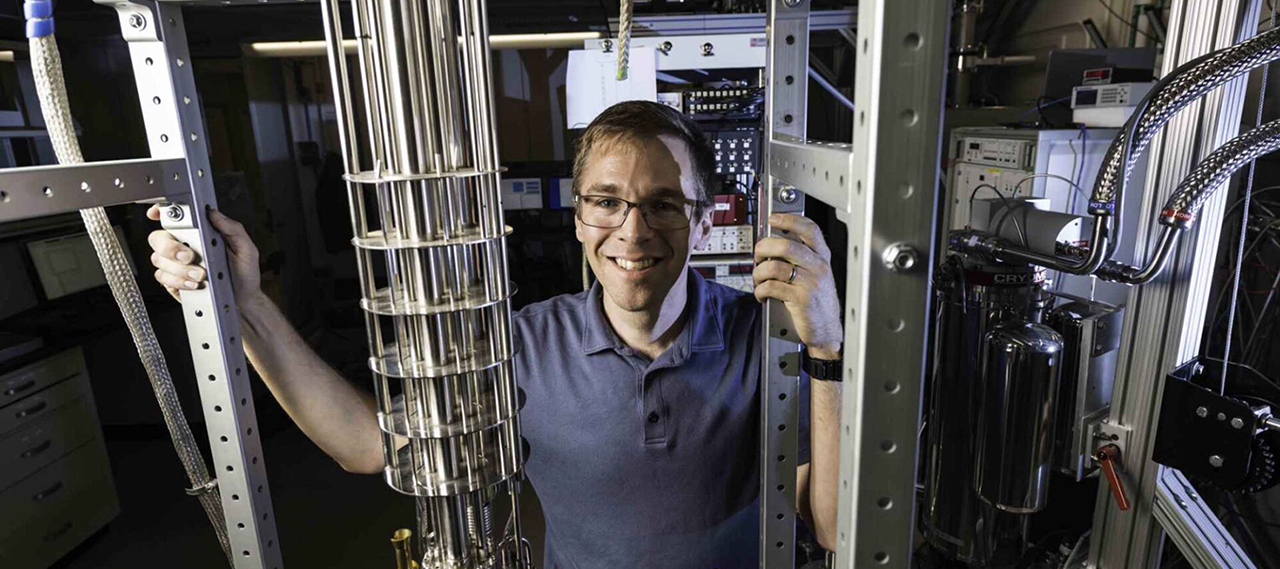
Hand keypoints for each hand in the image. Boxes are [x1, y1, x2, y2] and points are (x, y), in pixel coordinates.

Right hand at [146, 205, 261, 304]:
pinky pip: (163, 278)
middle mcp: (184, 246)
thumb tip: (215, 213)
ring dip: (179, 268)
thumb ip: (232, 229)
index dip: (160, 212)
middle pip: (158, 238)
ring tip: (201, 275)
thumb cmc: (244, 273)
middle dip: (170, 247)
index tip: (156, 214)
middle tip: (190, 257)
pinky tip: (193, 284)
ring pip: (159, 259)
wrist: (242, 300)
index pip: (174, 217)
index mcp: (199, 233)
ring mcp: (175, 264)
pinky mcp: (173, 281)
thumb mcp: (246, 249)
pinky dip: (178, 281)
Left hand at [752, 213, 841, 358]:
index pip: (809, 229)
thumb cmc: (818, 302)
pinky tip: (761, 294)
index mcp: (822, 257)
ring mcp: (811, 283)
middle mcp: (818, 267)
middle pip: (786, 245)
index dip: (789, 220)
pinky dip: (760, 290)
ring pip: (775, 266)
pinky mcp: (801, 299)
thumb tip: (771, 245)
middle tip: (758, 255)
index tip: (773, 219)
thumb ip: (799, 258)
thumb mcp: (815, 275)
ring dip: (758, 272)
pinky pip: (771, 287)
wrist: (827, 330)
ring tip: (758, 280)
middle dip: (764, 247)